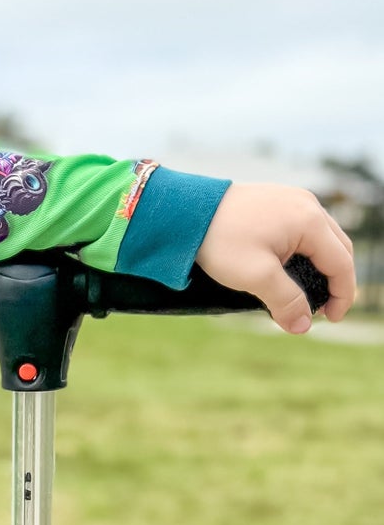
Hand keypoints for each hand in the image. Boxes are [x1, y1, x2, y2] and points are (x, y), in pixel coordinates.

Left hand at [195, 184, 355, 333]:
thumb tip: (303, 326)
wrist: (182, 212)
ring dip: (319, 264)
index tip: (331, 319)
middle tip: (320, 308)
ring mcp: (292, 199)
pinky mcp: (275, 200)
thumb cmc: (219, 241)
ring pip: (321, 237)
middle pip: (338, 248)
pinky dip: (303, 250)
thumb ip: (285, 302)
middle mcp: (307, 204)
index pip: (342, 263)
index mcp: (309, 221)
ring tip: (304, 291)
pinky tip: (287, 268)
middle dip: (334, 280)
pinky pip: (301, 228)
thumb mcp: (255, 276)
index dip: (342, 295)